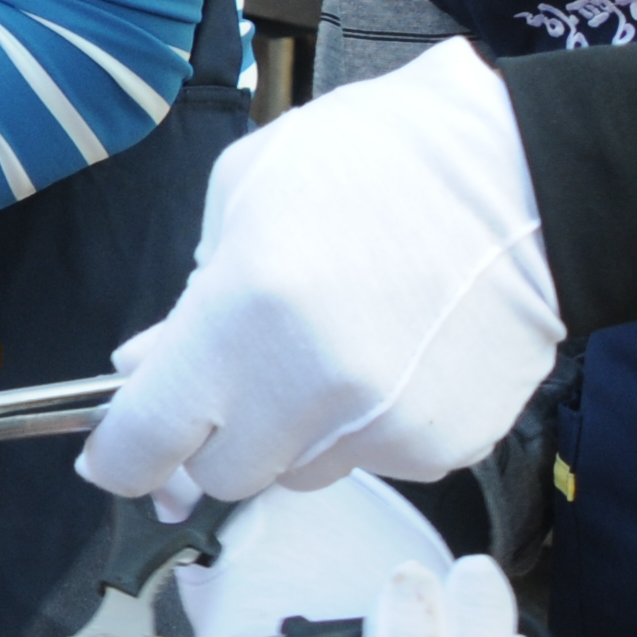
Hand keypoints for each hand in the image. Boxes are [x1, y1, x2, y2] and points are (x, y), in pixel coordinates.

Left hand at [80, 40, 559, 509]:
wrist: (525, 178)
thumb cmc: (375, 163)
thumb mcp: (242, 195)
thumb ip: (185, 302)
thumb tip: (142, 372)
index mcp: (243, 318)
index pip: (149, 438)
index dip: (120, 454)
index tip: (111, 453)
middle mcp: (311, 391)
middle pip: (223, 474)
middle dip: (213, 433)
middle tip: (237, 372)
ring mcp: (383, 430)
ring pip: (297, 474)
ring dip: (290, 431)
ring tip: (329, 344)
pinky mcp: (444, 449)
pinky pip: (369, 462)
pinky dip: (361, 426)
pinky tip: (390, 355)